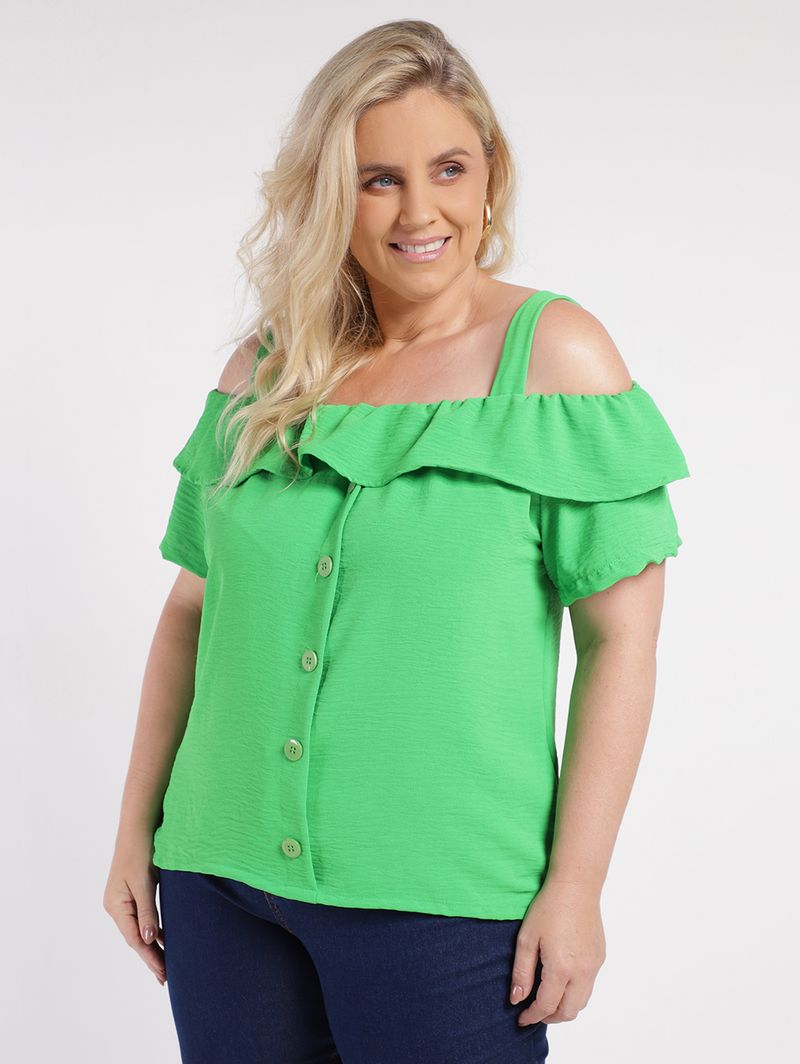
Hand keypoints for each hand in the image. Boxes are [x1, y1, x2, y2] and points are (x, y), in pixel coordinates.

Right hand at [103, 833, 165, 985]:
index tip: (164, 974)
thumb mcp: (144, 883)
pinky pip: (142, 917)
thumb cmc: (141, 851)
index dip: (150, 957)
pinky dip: (152, 929)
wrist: (138, 826)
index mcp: (116, 906)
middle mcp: (116, 906)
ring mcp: (123, 899)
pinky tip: (163, 938)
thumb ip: (147, 912)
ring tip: (165, 964)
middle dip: (150, 957)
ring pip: (139, 929)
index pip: (135, 939)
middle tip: (166, 977)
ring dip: (152, 945)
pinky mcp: (132, 892)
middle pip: (135, 938)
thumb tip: (149, 940)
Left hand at [509, 878, 605, 1024]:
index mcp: (561, 968)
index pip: (546, 1006)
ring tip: (547, 1000)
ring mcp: (594, 966)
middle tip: (534, 1013)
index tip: (521, 1018)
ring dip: (565, 1007)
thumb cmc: (549, 908)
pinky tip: (562, 980)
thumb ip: (521, 972)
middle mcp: (582, 972)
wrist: (576, 886)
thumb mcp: (526, 939)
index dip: (532, 1016)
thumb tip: (517, 1000)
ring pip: (582, 1002)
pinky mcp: (600, 957)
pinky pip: (589, 985)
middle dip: (550, 1018)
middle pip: (568, 1012)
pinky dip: (575, 992)